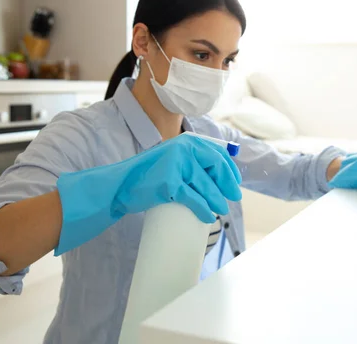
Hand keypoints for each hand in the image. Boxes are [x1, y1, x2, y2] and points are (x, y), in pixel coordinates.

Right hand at [55, 134, 241, 254]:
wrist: (121, 184)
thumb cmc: (149, 175)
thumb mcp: (172, 159)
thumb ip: (191, 161)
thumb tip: (219, 176)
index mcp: (187, 141)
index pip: (218, 152)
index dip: (230, 169)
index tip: (235, 182)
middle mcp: (183, 149)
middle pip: (216, 167)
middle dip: (228, 185)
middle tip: (234, 197)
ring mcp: (176, 165)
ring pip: (207, 186)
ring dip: (218, 200)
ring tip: (222, 210)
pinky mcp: (169, 183)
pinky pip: (194, 199)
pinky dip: (204, 210)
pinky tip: (207, 216)